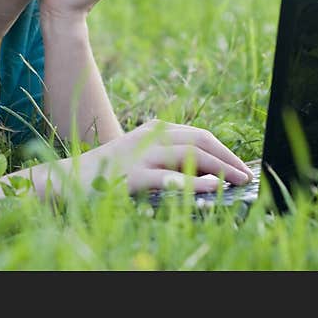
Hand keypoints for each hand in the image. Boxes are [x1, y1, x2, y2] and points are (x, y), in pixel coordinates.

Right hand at [74, 119, 254, 193]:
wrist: (70, 178)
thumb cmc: (109, 170)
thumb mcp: (140, 155)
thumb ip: (166, 157)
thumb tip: (204, 172)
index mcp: (155, 129)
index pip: (199, 135)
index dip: (224, 150)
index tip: (241, 165)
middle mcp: (152, 137)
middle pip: (200, 140)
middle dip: (228, 157)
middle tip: (246, 175)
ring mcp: (142, 155)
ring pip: (190, 154)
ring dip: (220, 167)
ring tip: (237, 181)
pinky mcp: (133, 176)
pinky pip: (169, 178)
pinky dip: (194, 182)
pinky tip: (211, 188)